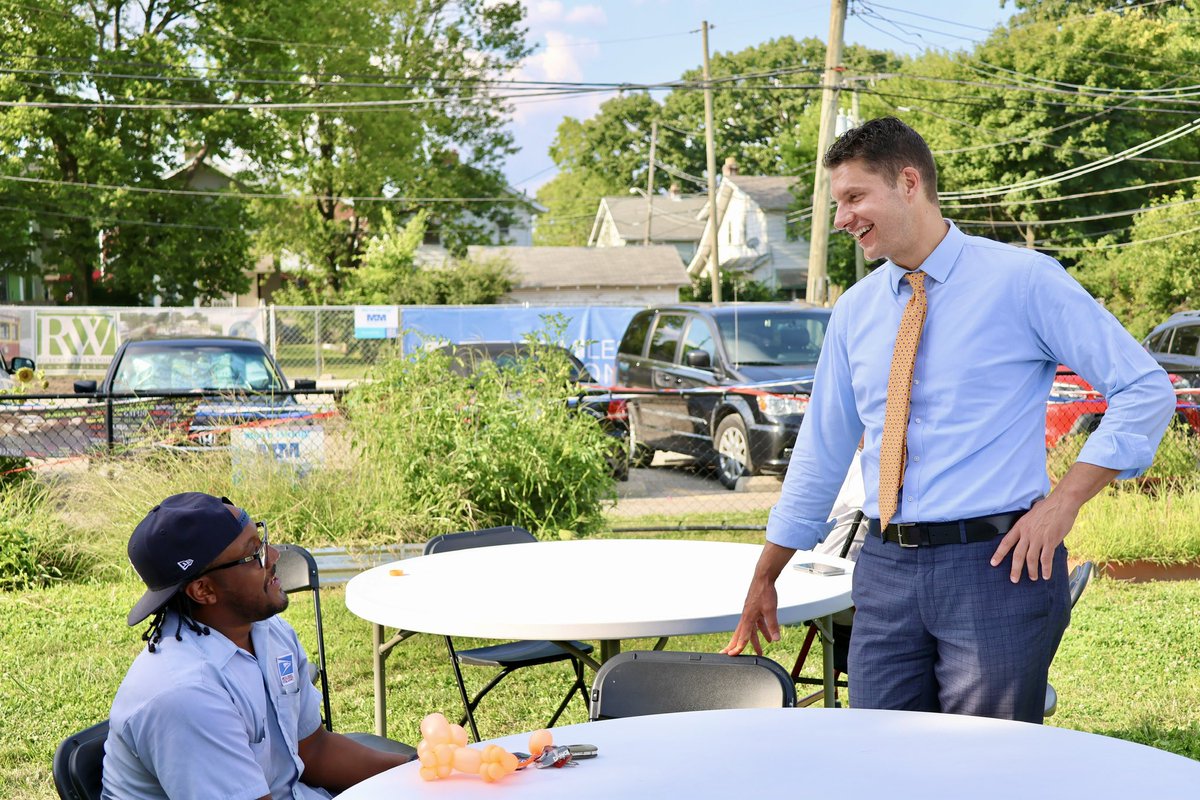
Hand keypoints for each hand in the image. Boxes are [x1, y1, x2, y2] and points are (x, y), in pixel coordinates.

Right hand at [720, 576, 779, 655]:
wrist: (764, 578)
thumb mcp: (770, 610)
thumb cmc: (764, 592)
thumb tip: (776, 639)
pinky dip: (762, 631)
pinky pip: (757, 624)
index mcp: (748, 618)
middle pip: (740, 634)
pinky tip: (769, 637)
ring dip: (754, 641)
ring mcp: (750, 613)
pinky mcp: (755, 610)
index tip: (732, 655)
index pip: (743, 636)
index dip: (738, 647)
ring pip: (750, 630)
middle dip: (736, 645)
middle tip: (728, 654)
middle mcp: (747, 616)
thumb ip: (772, 625)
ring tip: (759, 651)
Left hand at [990, 462, 1115, 581]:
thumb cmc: (1048, 506)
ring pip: (1031, 559)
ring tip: (1032, 578)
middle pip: (1018, 555)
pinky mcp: (1050, 541)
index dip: (999, 554)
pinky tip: (1046, 575)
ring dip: (1031, 571)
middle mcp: (1027, 533)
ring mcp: (1039, 538)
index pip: (1006, 542)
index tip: (993, 563)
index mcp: (1020, 526)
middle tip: (1013, 579)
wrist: (1062, 503)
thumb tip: (1028, 529)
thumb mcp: (1031, 513)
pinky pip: (1046, 559)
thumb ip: (1028, 524)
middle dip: (1015, 569)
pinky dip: (1046, 569)